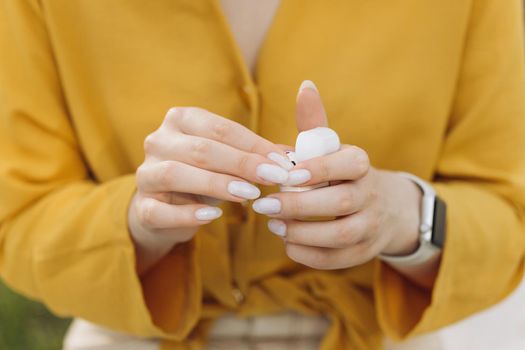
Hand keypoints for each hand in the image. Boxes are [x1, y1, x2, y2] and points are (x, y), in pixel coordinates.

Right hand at [129, 107, 291, 273]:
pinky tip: (213, 216)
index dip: (254, 145)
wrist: (166, 209)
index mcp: (181, 120)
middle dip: (242, 163)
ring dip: (217, 184)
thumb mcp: (229, 161)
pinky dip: (187, 214)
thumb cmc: (203, 177)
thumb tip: (293, 155)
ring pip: (177, 173)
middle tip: (274, 177)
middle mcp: (158, 141)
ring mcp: (146, 174)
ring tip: (250, 195)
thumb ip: (256, 154)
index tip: (284, 161)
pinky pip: (160, 210)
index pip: (220, 128)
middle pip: (201, 149)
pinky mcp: (142, 206)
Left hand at [252, 82, 420, 269]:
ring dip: (302, 232)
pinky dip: (309, 254)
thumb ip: (314, 124)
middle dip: (300, 206)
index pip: (348, 164)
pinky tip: (287, 242)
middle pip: (342, 202)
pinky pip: (337, 259)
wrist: (386, 208)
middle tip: (264, 206)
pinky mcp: (364, 252)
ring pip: (341, 234)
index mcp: (361, 164)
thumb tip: (304, 86)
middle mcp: (372, 195)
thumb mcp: (333, 148)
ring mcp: (371, 226)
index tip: (286, 176)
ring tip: (273, 225)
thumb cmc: (343, 174)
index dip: (319, 169)